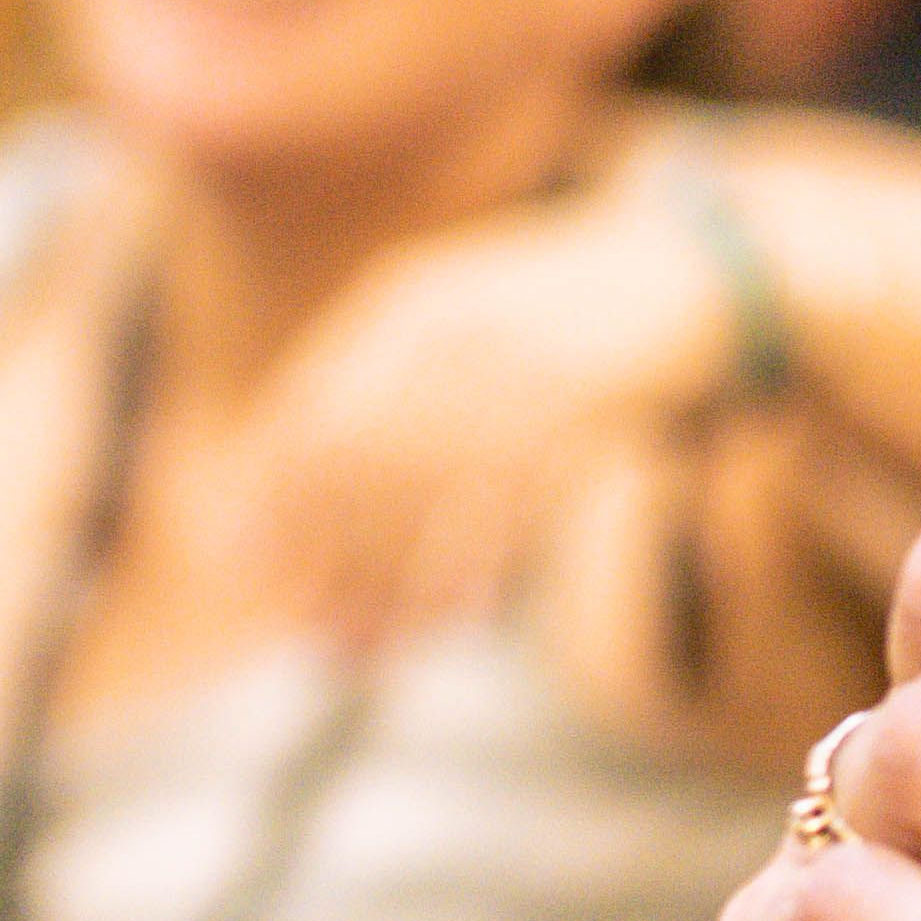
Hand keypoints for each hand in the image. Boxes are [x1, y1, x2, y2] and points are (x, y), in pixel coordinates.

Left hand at [243, 160, 748, 648]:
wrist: (675, 271)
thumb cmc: (539, 307)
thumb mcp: (444, 314)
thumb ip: (362, 384)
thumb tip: (262, 493)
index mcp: (406, 303)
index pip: (308, 413)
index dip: (270, 501)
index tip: (246, 570)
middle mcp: (455, 334)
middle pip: (359, 467)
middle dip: (325, 562)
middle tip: (311, 634)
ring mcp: (522, 374)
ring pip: (431, 503)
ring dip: (390, 587)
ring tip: (364, 649)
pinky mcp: (584, 420)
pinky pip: (511, 514)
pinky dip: (475, 572)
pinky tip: (453, 620)